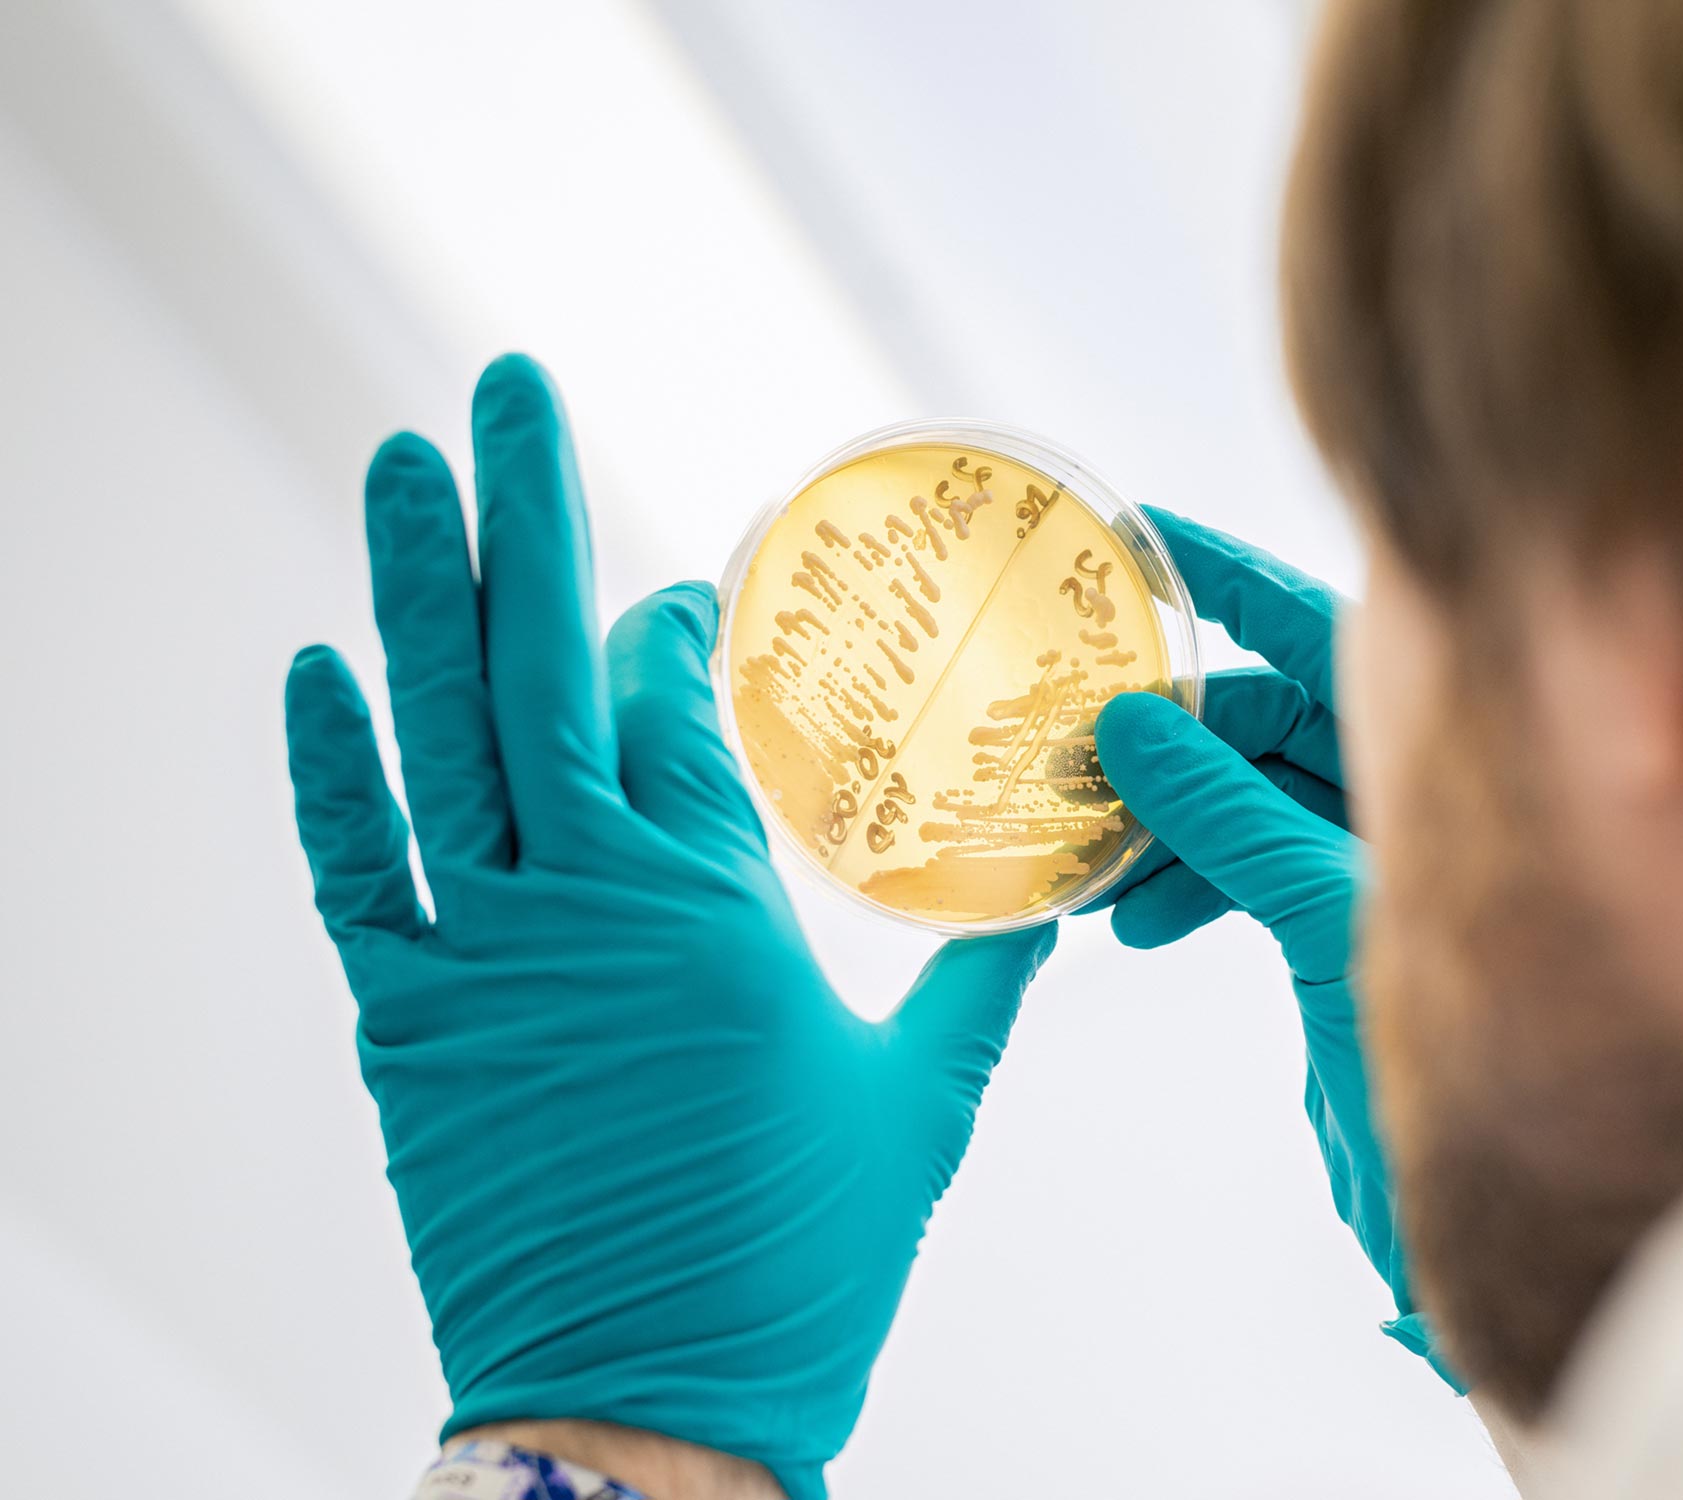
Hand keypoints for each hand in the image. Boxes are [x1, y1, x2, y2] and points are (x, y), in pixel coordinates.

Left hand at [283, 355, 1051, 1499]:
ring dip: (415, 585)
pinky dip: (329, 763)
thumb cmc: (798, 1263)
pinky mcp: (406, 1022)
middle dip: (524, 506)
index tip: (669, 591)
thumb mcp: (919, 1108)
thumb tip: (1044, 898)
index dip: (663, 627)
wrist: (646, 1409)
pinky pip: (355, 864)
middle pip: (544, 662)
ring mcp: (479, 954)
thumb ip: (981, 982)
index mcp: (715, 907)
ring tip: (403, 457)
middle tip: (509, 382)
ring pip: (437, 730)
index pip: (671, 705)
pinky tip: (316, 663)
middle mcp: (585, 901)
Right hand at [1094, 509, 1461, 1389]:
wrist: (1536, 1216)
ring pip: (1244, 800)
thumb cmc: (1485, 1066)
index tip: (1134, 538)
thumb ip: (1233, 820)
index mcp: (1444, 757)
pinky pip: (1243, 870)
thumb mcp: (1330, 920)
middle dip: (1164, 735)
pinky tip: (1135, 920)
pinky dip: (1185, 881)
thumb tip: (1130, 726)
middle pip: (1264, 718)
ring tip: (1090, 862)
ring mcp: (1375, 860)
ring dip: (1160, 820)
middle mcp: (1411, 794)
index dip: (1226, 577)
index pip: (1319, 629)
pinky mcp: (1341, 931)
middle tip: (1066, 755)